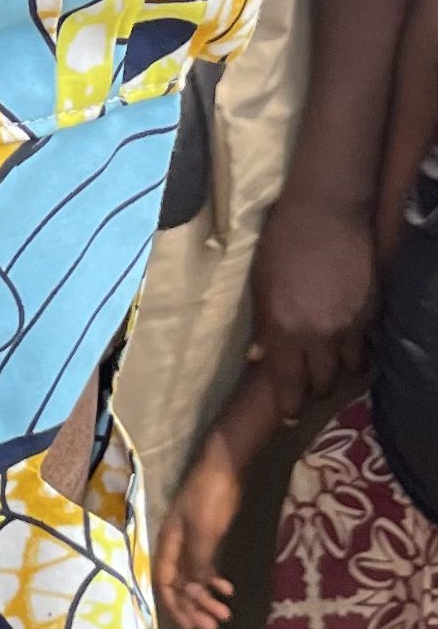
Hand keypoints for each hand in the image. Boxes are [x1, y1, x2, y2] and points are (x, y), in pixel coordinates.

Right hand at [153, 430, 244, 628]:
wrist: (223, 468)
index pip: (164, 580)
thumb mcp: (202, 531)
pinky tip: (228, 589)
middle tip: (215, 626)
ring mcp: (192, 542)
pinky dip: (215, 581)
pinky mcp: (207, 538)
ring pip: (195, 578)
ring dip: (207, 598)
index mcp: (169, 542)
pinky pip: (206, 567)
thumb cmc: (208, 497)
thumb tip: (193, 592)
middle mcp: (177, 546)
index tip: (189, 626)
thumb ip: (197, 562)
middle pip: (180, 584)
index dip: (174, 604)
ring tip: (226, 613)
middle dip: (194, 606)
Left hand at [249, 191, 375, 418]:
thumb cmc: (282, 240)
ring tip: (328, 365)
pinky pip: (365, 350)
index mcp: (282, 327)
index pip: (286, 384)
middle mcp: (316, 335)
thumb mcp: (261, 282)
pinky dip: (356, 353)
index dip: (288, 405)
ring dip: (335, 372)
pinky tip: (349, 345)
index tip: (287, 417)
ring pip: (346, 371)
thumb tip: (259, 357)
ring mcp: (347, 327)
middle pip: (320, 384)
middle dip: (312, 391)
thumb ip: (263, 323)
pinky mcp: (370, 316)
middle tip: (308, 388)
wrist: (326, 211)